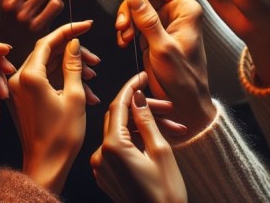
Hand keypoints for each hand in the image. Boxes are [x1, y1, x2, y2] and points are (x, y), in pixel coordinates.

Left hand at [8, 22, 91, 193]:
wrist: (46, 165)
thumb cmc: (60, 137)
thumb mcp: (75, 96)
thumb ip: (73, 65)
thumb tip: (73, 43)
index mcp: (29, 76)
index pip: (47, 41)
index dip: (69, 30)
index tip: (87, 25)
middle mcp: (18, 79)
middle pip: (47, 52)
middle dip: (73, 53)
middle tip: (95, 61)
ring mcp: (18, 89)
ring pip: (47, 66)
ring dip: (70, 68)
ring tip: (93, 77)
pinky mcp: (22, 98)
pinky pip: (43, 80)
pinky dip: (62, 81)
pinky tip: (85, 91)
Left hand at [91, 72, 187, 202]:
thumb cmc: (165, 193)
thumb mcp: (161, 152)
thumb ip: (146, 121)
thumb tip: (137, 98)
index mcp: (113, 146)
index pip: (118, 106)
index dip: (131, 88)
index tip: (142, 77)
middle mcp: (100, 155)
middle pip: (117, 119)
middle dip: (139, 109)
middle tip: (164, 106)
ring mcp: (100, 167)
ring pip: (117, 134)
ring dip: (139, 128)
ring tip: (170, 128)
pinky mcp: (104, 176)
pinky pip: (115, 150)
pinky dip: (131, 142)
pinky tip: (151, 141)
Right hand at [115, 0, 215, 138]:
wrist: (185, 102)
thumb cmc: (183, 78)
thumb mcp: (163, 48)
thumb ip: (148, 21)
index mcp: (185, 10)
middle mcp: (175, 14)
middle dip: (129, 10)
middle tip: (121, 27)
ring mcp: (163, 25)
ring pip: (136, 10)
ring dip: (126, 22)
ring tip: (124, 39)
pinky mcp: (153, 36)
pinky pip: (134, 24)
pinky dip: (126, 31)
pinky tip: (125, 43)